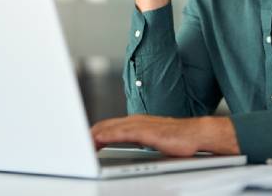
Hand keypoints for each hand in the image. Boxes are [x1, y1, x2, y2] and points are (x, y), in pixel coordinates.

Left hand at [90, 114, 238, 156]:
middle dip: (87, 135)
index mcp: (136, 122)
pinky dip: (105, 137)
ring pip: (107, 128)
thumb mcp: (153, 141)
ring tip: (80, 146)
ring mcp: (138, 124)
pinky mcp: (144, 131)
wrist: (197, 134)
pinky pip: (118, 133)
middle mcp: (134, 120)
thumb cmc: (179, 139)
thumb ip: (139, 143)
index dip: (92, 134)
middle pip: (103, 125)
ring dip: (92, 136)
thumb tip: (129, 151)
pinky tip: (96, 142)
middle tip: (75, 146)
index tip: (81, 143)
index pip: (107, 126)